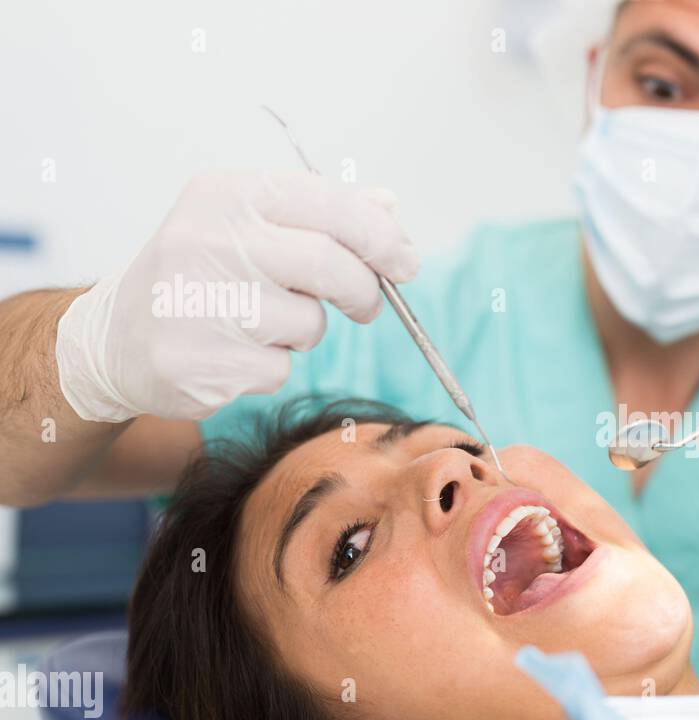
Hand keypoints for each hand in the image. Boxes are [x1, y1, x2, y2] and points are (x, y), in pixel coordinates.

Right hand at [55, 169, 418, 421]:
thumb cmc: (200, 274)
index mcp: (227, 195)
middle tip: (368, 305)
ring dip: (304, 332)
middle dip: (365, 290)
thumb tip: (389, 206)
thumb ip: (321, 214)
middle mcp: (210, 241)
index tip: (407, 261)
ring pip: (309, 324)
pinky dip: (271, 366)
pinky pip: (279, 370)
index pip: (330, 204)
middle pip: (331, 265)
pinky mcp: (201, 363)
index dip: (381, 235)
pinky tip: (231, 352)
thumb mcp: (249, 225)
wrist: (116, 338)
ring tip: (257, 321)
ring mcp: (201, 304)